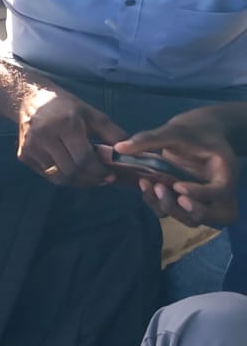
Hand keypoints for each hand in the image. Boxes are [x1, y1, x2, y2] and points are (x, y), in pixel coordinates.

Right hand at [17, 86, 123, 187]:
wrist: (30, 100)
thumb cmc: (66, 107)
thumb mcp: (92, 114)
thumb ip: (113, 133)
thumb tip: (130, 152)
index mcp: (65, 125)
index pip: (83, 158)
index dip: (98, 171)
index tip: (109, 175)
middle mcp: (45, 137)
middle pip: (70, 171)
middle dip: (90, 179)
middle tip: (102, 179)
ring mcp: (31, 148)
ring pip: (58, 177)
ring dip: (77, 182)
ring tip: (89, 178)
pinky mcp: (23, 155)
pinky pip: (46, 175)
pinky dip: (62, 177)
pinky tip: (72, 171)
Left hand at [118, 106, 240, 226]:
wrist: (200, 130)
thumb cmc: (194, 128)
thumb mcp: (175, 130)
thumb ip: (150, 139)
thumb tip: (119, 147)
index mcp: (224, 172)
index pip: (219, 192)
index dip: (200, 194)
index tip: (177, 185)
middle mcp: (216, 191)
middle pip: (205, 214)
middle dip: (181, 209)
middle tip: (160, 188)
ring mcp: (201, 198)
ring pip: (188, 218)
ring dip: (166, 207)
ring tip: (149, 186)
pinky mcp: (186, 198)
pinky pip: (174, 210)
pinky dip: (159, 203)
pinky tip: (145, 186)